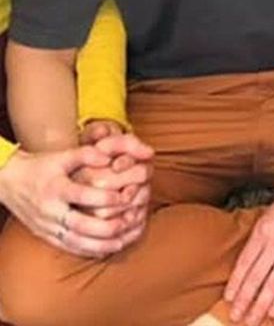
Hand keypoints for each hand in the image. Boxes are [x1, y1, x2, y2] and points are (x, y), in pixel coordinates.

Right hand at [0, 142, 151, 257]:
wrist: (11, 183)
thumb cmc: (41, 167)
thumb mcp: (61, 155)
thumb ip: (86, 154)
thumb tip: (109, 157)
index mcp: (55, 189)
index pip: (82, 196)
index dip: (105, 198)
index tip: (125, 196)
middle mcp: (51, 211)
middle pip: (80, 225)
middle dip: (106, 227)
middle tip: (129, 222)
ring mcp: (47, 227)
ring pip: (76, 242)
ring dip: (101, 244)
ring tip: (123, 241)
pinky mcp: (46, 237)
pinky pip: (68, 248)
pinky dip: (88, 251)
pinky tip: (106, 249)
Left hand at [225, 185, 273, 324]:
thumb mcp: (267, 216)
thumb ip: (257, 239)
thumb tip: (245, 265)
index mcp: (262, 231)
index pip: (244, 263)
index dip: (236, 283)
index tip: (228, 299)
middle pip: (256, 278)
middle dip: (245, 300)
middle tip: (236, 318)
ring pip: (272, 285)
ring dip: (261, 305)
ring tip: (252, 321)